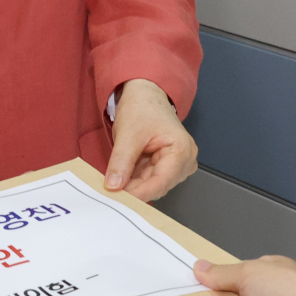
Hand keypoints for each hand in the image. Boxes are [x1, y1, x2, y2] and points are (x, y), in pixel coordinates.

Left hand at [105, 78, 196, 200]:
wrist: (145, 96)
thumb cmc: (142, 108)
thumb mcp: (128, 134)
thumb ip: (121, 161)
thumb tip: (113, 186)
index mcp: (182, 151)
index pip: (161, 182)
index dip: (139, 193)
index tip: (119, 199)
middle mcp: (185, 161)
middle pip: (158, 185)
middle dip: (134, 190)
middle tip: (110, 195)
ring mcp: (177, 165)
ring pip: (152, 184)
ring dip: (133, 186)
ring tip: (112, 188)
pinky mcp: (166, 165)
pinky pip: (149, 178)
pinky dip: (134, 180)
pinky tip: (120, 181)